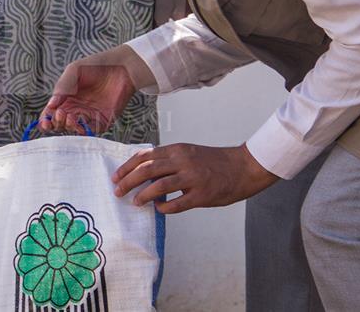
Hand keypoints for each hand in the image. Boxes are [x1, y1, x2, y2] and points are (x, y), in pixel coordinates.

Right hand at [39, 46, 148, 134]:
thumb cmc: (95, 65)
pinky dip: (84, 131)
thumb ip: (62, 87)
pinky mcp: (103, 120)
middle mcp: (76, 109)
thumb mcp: (74, 71)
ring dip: (69, 127)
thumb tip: (50, 106)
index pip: (50, 114)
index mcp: (65, 98)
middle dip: (57, 123)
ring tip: (70, 117)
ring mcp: (89, 115)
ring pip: (74, 129)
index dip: (45, 121)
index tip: (45, 122)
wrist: (121, 66)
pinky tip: (81, 123)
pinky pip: (92, 130)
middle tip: (60, 114)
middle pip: (60, 124)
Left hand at [113, 143, 277, 212]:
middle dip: (128, 181)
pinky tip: (160, 209)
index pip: (145, 156)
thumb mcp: (188, 153)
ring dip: (143, 195)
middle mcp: (183, 161)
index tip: (116, 176)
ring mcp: (193, 178)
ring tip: (135, 202)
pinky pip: (178, 203)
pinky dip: (165, 208)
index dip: (127, 166)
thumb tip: (143, 171)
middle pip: (147, 170)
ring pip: (159, 185)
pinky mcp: (203, 195)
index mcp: (177, 150)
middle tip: (118, 191)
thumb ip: (168, 160)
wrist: (243, 167)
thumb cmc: (213, 162)